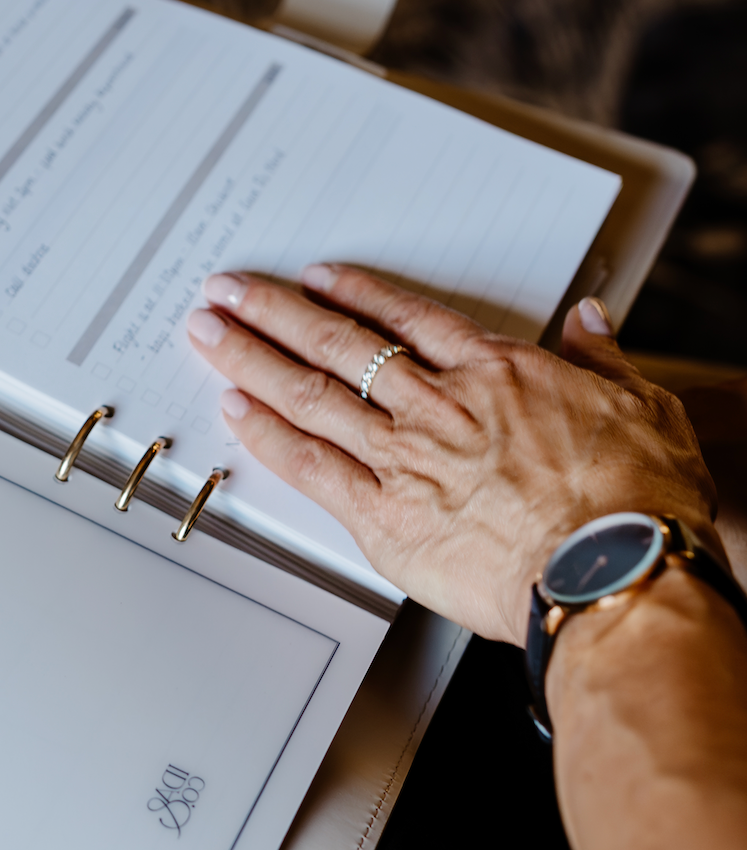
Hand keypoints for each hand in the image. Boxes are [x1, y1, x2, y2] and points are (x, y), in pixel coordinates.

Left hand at [186, 265, 720, 644]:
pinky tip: (233, 411)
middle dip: (276, 313)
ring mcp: (405, 458)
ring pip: (311, 394)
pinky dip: (267, 436)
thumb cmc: (634, 502)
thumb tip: (590, 323)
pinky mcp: (383, 516)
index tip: (316, 280)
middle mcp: (438, 407)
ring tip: (209, 332)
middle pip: (340, 346)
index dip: (355, 295)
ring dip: (252, 359)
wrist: (611, 569)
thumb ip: (601, 360)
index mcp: (496, 374)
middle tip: (228, 291)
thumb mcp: (641, 406)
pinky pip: (310, 466)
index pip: (408, 320)